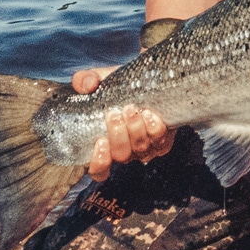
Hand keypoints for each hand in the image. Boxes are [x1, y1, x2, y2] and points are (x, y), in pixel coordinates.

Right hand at [72, 66, 175, 181]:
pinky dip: (155, 130)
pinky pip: (160, 143)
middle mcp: (125, 151)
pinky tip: (150, 115)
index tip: (100, 142)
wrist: (150, 84)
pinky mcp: (163, 142)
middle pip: (121, 155)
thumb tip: (86, 85)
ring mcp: (145, 148)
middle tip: (117, 114)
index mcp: (105, 144)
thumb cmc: (120, 87)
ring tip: (132, 110)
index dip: (99, 162)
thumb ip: (86, 80)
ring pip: (141, 150)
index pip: (99, 169)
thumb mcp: (101, 79)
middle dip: (118, 135)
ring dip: (136, 130)